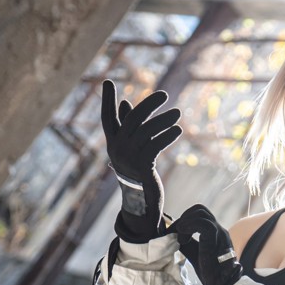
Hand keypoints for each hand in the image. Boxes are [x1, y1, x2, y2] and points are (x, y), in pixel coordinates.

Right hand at [101, 80, 181, 238]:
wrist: (142, 202)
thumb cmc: (138, 172)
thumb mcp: (132, 148)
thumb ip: (129, 127)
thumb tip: (126, 103)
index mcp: (113, 143)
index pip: (106, 118)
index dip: (106, 101)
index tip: (107, 81)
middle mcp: (118, 150)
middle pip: (132, 120)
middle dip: (148, 105)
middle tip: (164, 95)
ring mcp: (130, 159)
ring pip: (147, 132)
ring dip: (164, 120)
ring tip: (178, 114)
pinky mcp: (143, 168)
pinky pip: (155, 146)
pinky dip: (167, 136)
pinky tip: (177, 130)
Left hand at [172, 204, 242, 284]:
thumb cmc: (210, 275)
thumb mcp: (194, 254)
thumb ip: (186, 243)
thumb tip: (171, 234)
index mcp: (216, 234)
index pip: (200, 215)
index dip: (185, 220)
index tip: (174, 233)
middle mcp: (220, 231)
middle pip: (200, 209)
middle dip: (184, 217)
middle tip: (176, 233)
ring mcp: (220, 233)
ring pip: (201, 212)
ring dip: (185, 222)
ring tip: (180, 238)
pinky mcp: (217, 239)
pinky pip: (202, 223)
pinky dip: (188, 227)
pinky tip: (183, 239)